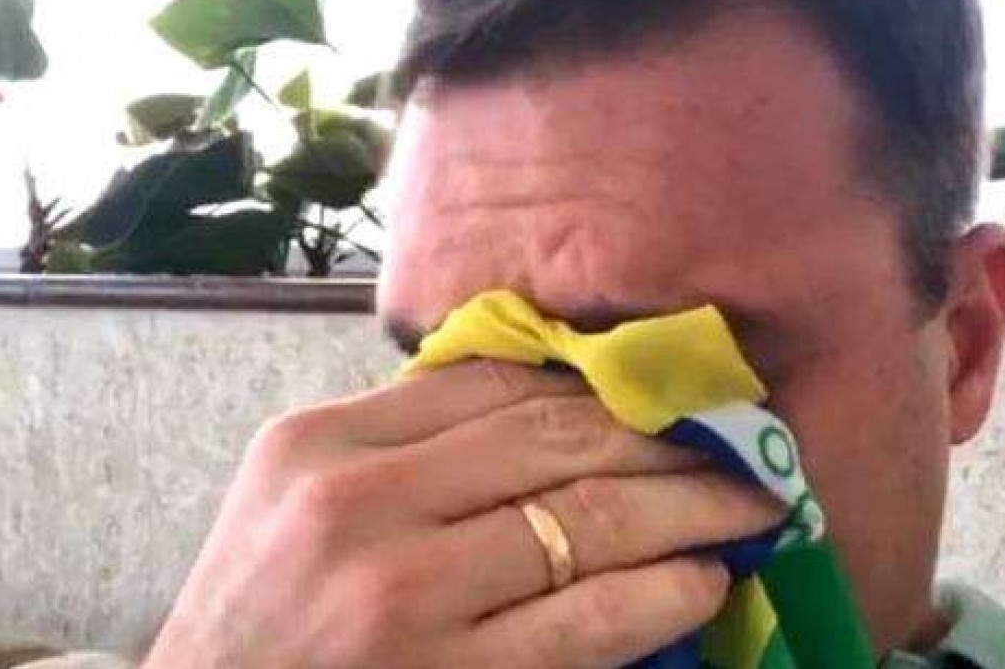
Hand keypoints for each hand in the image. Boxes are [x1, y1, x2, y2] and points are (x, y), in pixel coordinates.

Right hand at [142, 360, 783, 668]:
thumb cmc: (257, 625)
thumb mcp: (296, 504)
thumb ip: (402, 446)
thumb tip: (557, 409)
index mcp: (320, 442)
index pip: (494, 379)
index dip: (603, 381)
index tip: (667, 388)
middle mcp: (356, 502)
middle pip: (553, 436)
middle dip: (665, 435)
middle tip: (738, 439)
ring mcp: (398, 594)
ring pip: (587, 518)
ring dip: (689, 507)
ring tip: (746, 504)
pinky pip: (587, 619)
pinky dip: (663, 592)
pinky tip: (703, 579)